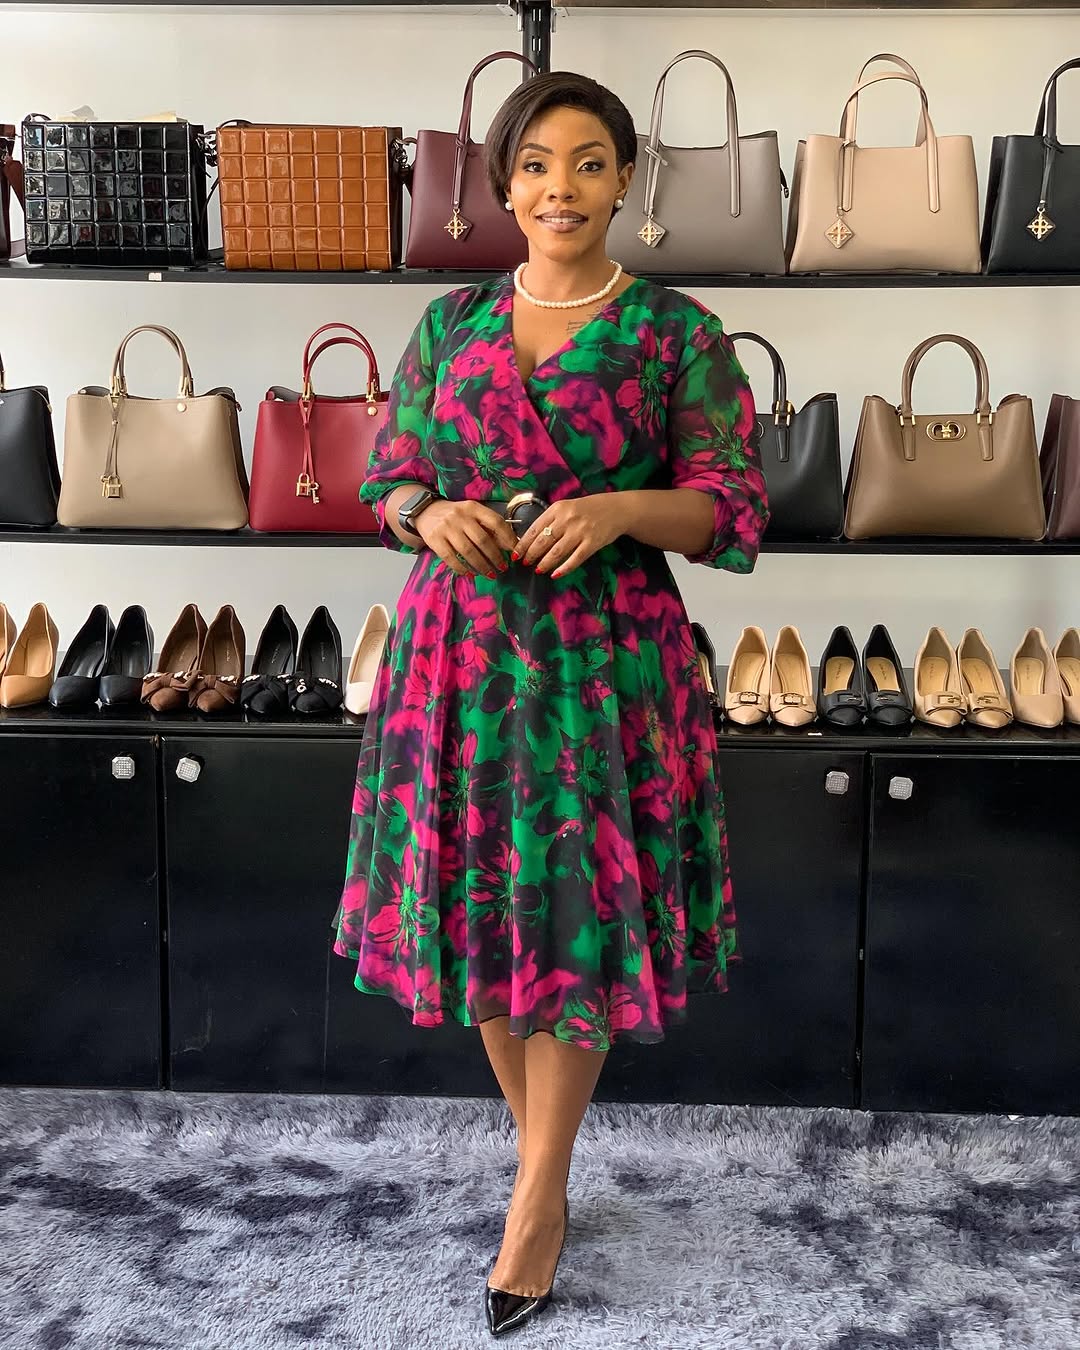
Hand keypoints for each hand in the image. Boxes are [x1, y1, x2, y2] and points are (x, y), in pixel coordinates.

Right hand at [416, 499, 517, 577]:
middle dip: (495, 557)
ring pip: (468, 551)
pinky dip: (462, 569)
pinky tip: (470, 574)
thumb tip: (509, 545)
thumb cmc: (456, 516)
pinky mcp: (434, 539)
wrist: (426, 511)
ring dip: (481, 566)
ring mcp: (446, 527)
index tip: (514, 551)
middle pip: (483, 540)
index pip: (495, 522)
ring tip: (490, 574)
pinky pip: (451, 558)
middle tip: (502, 567)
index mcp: (473, 508)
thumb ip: (489, 527)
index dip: (508, 538)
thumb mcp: (473, 515)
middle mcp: (460, 516)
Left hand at [514, 493, 630, 576]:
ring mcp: (580, 531)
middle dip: (531, 554)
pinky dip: (564, 568)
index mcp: (558, 509)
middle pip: (543, 541)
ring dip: (545, 563)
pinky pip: (575, 559)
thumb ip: (552, 519)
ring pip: (557, 552)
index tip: (515, 553)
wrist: (617, 509)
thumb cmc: (588, 509)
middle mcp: (568, 519)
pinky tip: (555, 574)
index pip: (535, 528)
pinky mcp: (592, 543)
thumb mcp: (567, 507)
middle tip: (525, 563)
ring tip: (538, 570)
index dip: (523, 543)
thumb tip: (532, 539)